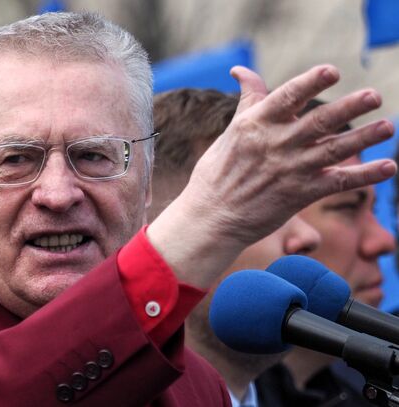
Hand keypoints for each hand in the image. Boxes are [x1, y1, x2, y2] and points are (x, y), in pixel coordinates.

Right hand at [148, 65, 394, 287]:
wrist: (211, 218)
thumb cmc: (216, 173)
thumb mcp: (230, 132)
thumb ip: (248, 101)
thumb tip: (241, 70)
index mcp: (255, 125)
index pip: (288, 96)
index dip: (311, 82)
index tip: (332, 71)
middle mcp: (275, 144)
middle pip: (320, 121)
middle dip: (349, 107)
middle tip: (374, 95)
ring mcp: (289, 170)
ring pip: (334, 149)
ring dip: (364, 137)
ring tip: (388, 127)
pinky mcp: (299, 194)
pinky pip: (338, 182)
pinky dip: (365, 175)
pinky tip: (388, 167)